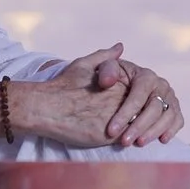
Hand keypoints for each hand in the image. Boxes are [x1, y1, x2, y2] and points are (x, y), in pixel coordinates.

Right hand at [8, 44, 134, 148]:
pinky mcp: (108, 136)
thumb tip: (120, 47)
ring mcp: (116, 117)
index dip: (140, 102)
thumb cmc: (62, 86)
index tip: (138, 107)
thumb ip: (105, 57)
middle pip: (143, 111)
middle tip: (142, 123)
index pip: (141, 94)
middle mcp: (120, 99)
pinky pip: (125, 139)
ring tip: (133, 134)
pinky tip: (122, 141)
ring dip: (138, 131)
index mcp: (119, 83)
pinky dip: (127, 140)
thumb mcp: (84, 64)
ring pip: (138, 127)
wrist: (46, 107)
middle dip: (143, 117)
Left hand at [97, 54, 185, 147]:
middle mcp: (161, 85)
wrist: (121, 86)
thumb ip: (105, 71)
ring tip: (139, 143)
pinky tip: (161, 140)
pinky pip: (178, 120)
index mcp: (145, 76)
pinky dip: (171, 130)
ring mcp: (170, 98)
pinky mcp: (174, 110)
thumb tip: (107, 80)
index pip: (138, 96)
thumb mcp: (105, 69)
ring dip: (154, 131)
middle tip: (124, 141)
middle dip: (139, 127)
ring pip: (168, 116)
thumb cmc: (113, 78)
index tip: (111, 131)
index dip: (125, 114)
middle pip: (155, 108)